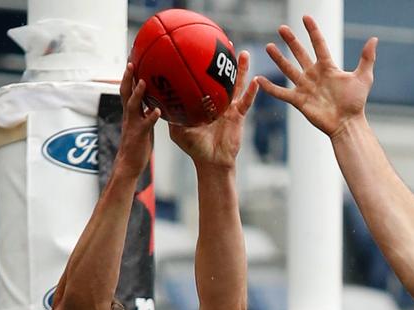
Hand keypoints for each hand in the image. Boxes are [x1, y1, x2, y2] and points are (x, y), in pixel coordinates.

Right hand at [115, 63, 159, 175]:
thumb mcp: (142, 126)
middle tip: (131, 63)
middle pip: (125, 93)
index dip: (128, 77)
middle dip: (128, 78)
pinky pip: (146, 124)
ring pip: (133, 105)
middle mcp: (130, 116)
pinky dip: (151, 116)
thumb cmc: (138, 145)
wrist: (129, 164)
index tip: (131, 62)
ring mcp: (134, 124)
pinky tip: (158, 110)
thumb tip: (156, 104)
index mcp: (130, 113)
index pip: (127, 91)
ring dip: (138, 93)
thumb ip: (147, 114)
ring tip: (143, 82)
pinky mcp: (140, 135)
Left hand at [169, 50, 259, 168]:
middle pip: (222, 76)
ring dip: (242, 69)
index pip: (203, 79)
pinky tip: (256, 80)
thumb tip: (157, 100)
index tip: (200, 48)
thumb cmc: (194, 148)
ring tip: (244, 53)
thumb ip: (170, 115)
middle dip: (224, 60)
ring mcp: (230, 108)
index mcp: (204, 102)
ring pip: (237, 84)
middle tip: (225, 42)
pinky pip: (246, 101)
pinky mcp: (239, 116)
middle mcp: (217, 102)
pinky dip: (251, 91)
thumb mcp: (177, 130)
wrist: (212, 162)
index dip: (202, 65)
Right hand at [256, 15, 376, 138]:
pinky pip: (281, 93)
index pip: (318, 44)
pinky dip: (270, 87)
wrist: (347, 124)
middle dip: (291, 41)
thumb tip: (374, 39)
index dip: (313, 31)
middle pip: (300, 53)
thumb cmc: (356, 103)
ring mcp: (305, 87)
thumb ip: (366, 58)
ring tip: (269, 47)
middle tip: (282, 28)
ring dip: (278, 59)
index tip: (306, 17)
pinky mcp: (299, 100)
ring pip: (288, 69)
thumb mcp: (363, 78)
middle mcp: (314, 75)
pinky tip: (259, 79)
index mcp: (328, 67)